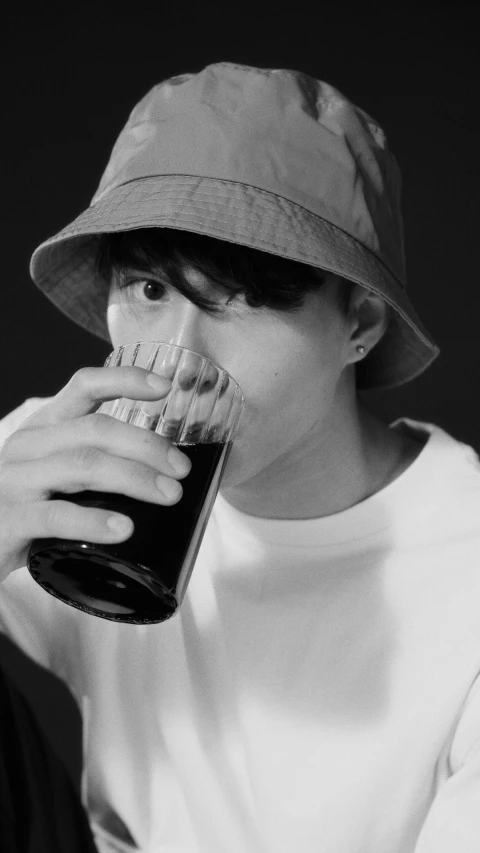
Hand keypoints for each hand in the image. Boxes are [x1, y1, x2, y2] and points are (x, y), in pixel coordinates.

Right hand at [0, 366, 190, 582]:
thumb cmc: (28, 508)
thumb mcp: (55, 473)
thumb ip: (94, 461)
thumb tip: (163, 470)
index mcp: (44, 427)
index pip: (84, 386)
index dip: (125, 380)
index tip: (165, 387)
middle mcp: (28, 446)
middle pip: (95, 430)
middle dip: (147, 446)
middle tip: (181, 470)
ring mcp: (15, 481)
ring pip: (83, 466)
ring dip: (134, 478)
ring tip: (169, 495)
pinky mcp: (10, 520)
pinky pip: (57, 516)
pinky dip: (95, 521)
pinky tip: (125, 529)